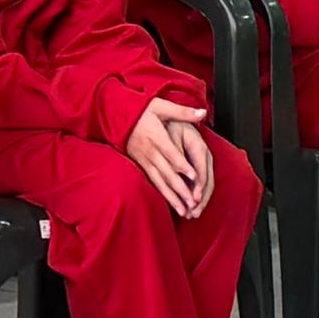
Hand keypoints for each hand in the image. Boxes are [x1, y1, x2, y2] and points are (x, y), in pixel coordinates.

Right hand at [122, 94, 214, 216]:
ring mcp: (144, 160)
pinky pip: (152, 182)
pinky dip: (163, 194)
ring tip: (184, 211)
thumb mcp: (160, 105)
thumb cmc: (140, 109)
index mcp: (156, 136)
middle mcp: (149, 151)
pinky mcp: (140, 165)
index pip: (171, 153)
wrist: (115, 115)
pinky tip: (171, 204)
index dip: (182, 165)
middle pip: (167, 172)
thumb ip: (182, 111)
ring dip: (172, 197)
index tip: (194, 176)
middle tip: (193, 202)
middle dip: (180, 189)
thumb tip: (203, 112)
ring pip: (160, 181)